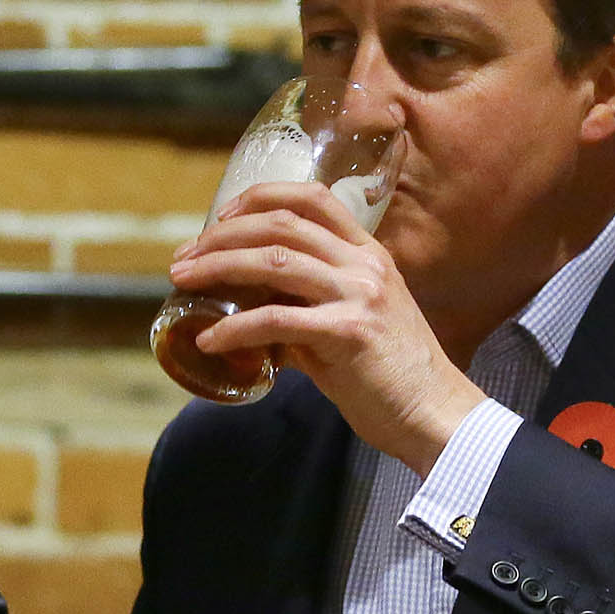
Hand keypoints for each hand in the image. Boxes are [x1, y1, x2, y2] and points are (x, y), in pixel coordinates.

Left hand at [170, 180, 484, 475]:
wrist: (434, 414)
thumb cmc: (389, 376)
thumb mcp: (350, 325)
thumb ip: (305, 311)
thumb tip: (251, 318)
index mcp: (367, 254)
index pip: (311, 199)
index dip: (258, 199)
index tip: (219, 218)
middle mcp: (363, 264)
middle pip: (280, 225)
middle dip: (221, 236)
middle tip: (183, 259)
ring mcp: (358, 295)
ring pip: (273, 262)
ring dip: (217, 268)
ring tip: (181, 281)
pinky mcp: (348, 333)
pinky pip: (275, 321)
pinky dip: (234, 329)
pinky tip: (209, 341)